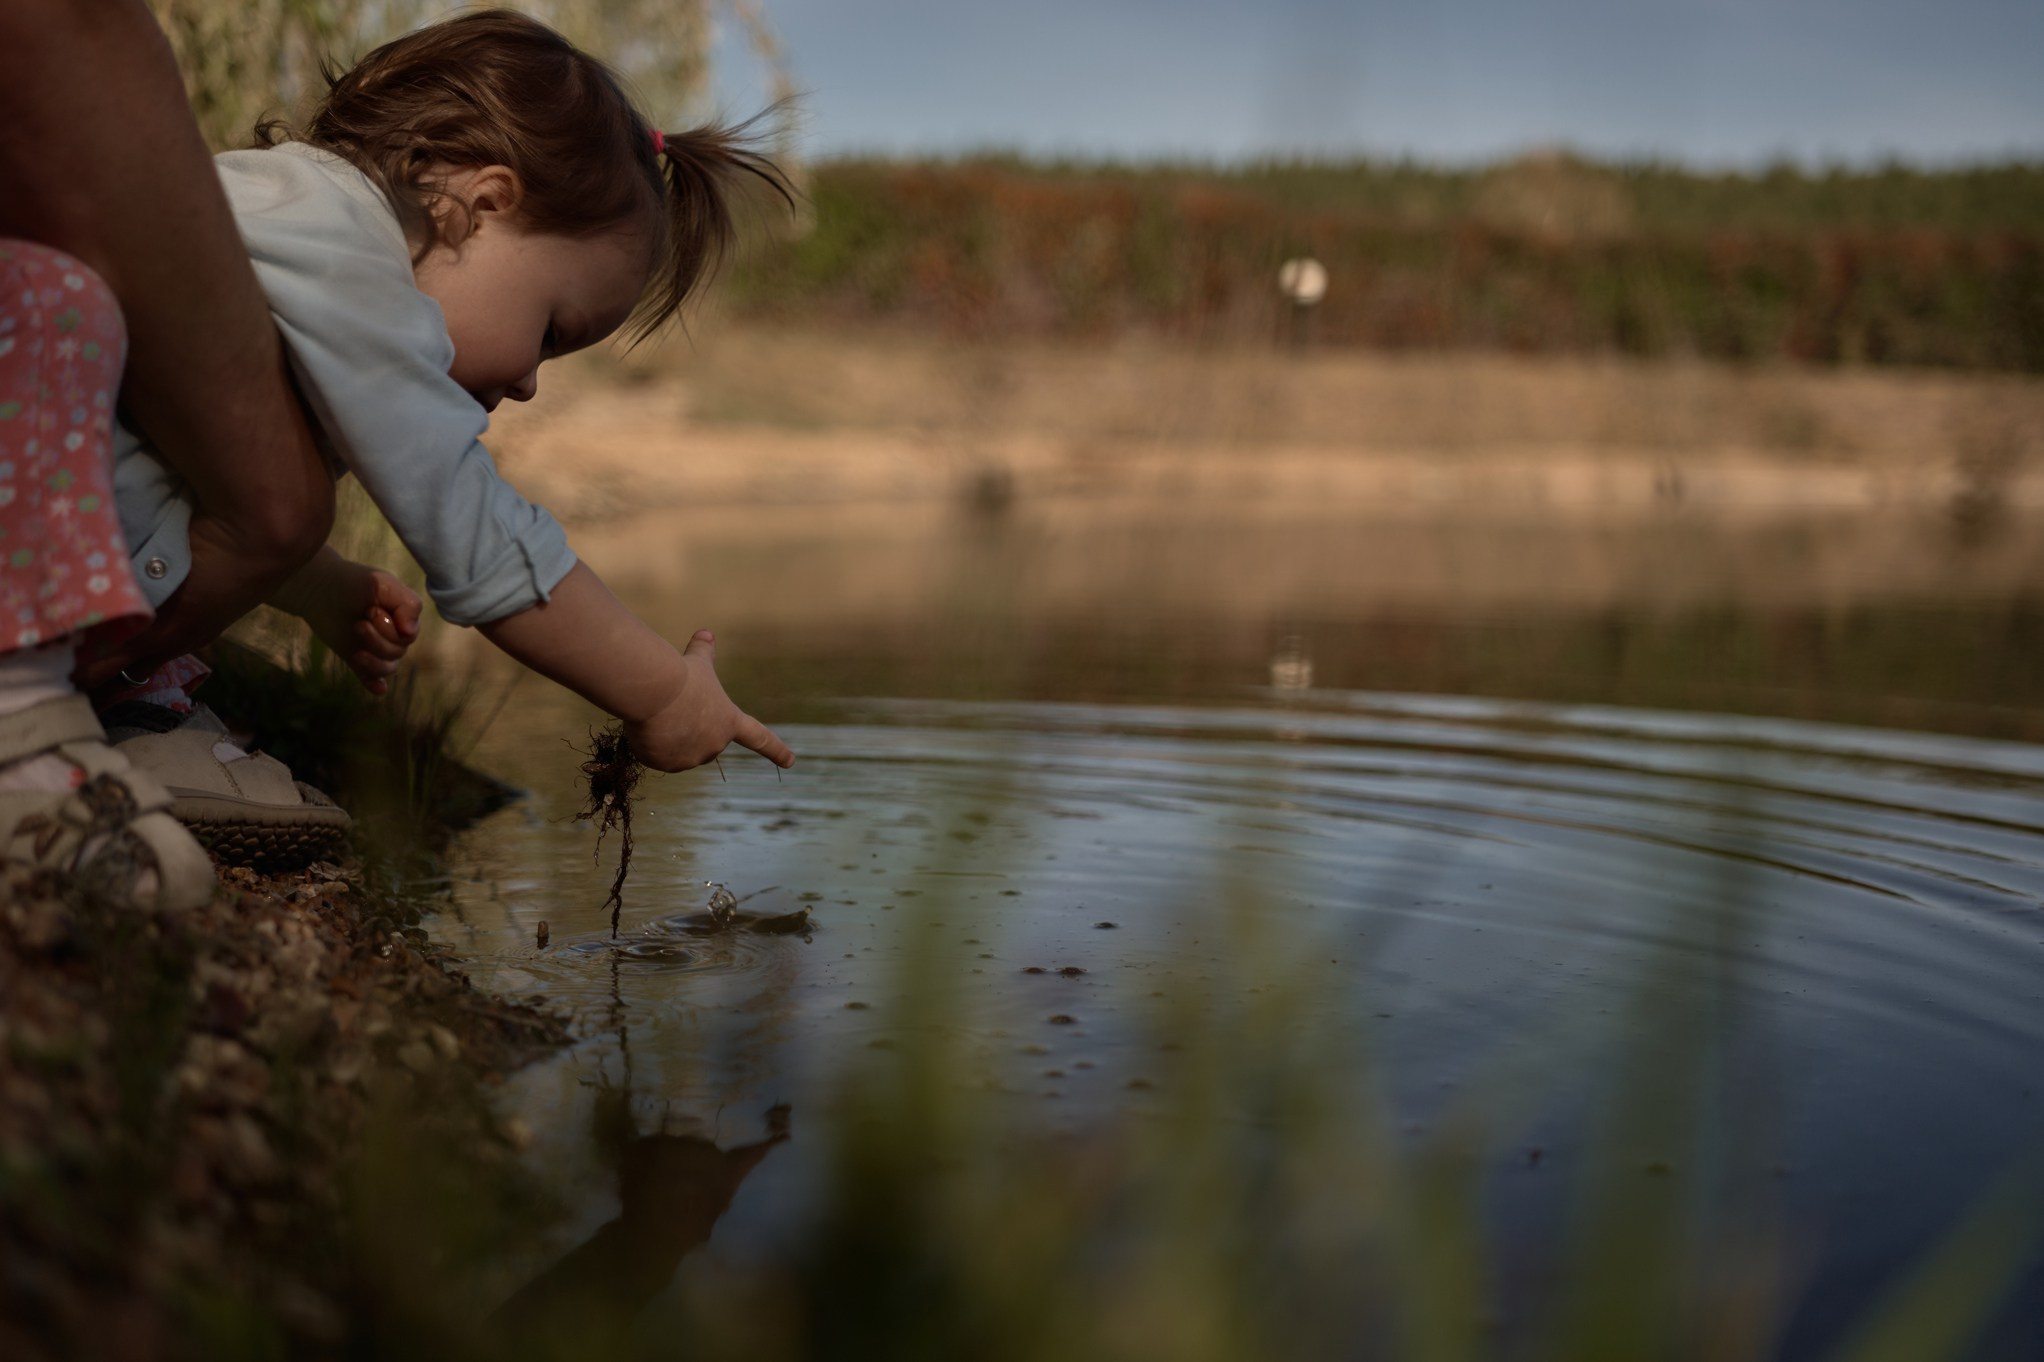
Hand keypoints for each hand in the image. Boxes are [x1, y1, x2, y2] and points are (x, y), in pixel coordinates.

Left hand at [346, 569, 422, 694]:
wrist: (317, 589)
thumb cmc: (351, 582)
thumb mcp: (382, 584)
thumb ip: (407, 604)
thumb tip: (410, 633)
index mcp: (403, 616)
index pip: (408, 636)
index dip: (389, 628)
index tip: (370, 610)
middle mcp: (393, 634)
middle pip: (397, 652)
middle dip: (377, 640)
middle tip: (358, 623)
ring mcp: (375, 648)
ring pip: (388, 668)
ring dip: (373, 662)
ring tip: (356, 650)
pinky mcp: (358, 658)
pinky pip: (373, 678)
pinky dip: (377, 684)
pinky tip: (378, 689)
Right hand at [623, 631, 794, 772]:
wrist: (654, 692)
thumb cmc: (679, 674)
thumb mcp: (696, 661)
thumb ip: (703, 652)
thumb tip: (706, 633)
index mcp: (730, 722)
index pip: (760, 738)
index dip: (776, 750)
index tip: (791, 761)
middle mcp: (715, 745)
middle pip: (699, 739)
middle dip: (685, 727)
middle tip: (672, 708)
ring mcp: (691, 758)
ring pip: (674, 748)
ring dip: (664, 734)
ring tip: (659, 715)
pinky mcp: (667, 765)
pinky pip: (654, 755)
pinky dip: (647, 742)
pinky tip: (646, 726)